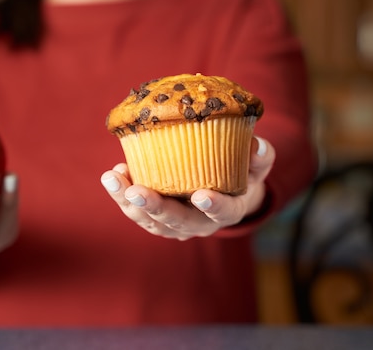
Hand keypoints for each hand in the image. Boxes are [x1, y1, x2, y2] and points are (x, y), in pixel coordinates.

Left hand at [100, 136, 274, 239]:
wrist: (225, 193)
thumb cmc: (241, 175)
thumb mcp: (257, 166)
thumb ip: (260, 157)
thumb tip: (257, 145)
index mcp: (228, 211)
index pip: (224, 213)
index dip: (214, 206)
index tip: (202, 195)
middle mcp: (200, 224)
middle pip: (176, 222)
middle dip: (155, 207)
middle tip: (136, 192)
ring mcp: (176, 226)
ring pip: (150, 221)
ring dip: (128, 203)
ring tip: (112, 179)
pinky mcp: (158, 220)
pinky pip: (138, 214)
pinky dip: (122, 198)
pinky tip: (114, 177)